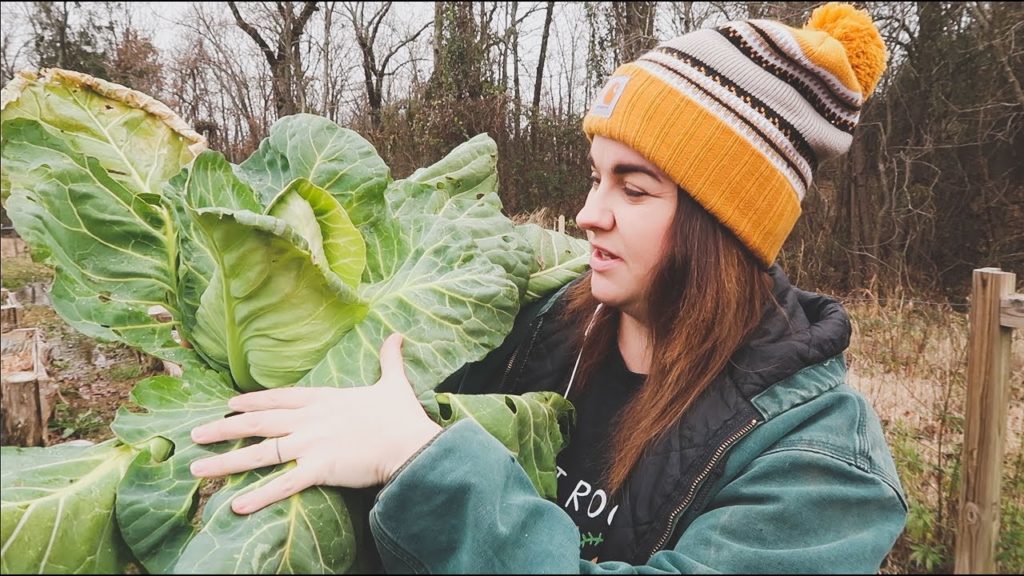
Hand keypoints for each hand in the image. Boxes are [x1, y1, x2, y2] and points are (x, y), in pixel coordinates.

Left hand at [189, 333, 441, 514]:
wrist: (411, 443)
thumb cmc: (402, 416)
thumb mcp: (393, 383)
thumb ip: (389, 360)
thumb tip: (397, 336)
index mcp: (323, 399)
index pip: (279, 398)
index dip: (252, 402)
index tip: (229, 405)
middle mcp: (309, 420)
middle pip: (258, 423)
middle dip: (223, 428)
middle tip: (194, 434)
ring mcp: (311, 444)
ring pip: (259, 453)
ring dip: (226, 462)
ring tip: (198, 469)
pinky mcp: (319, 469)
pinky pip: (283, 484)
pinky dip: (259, 496)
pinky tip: (237, 505)